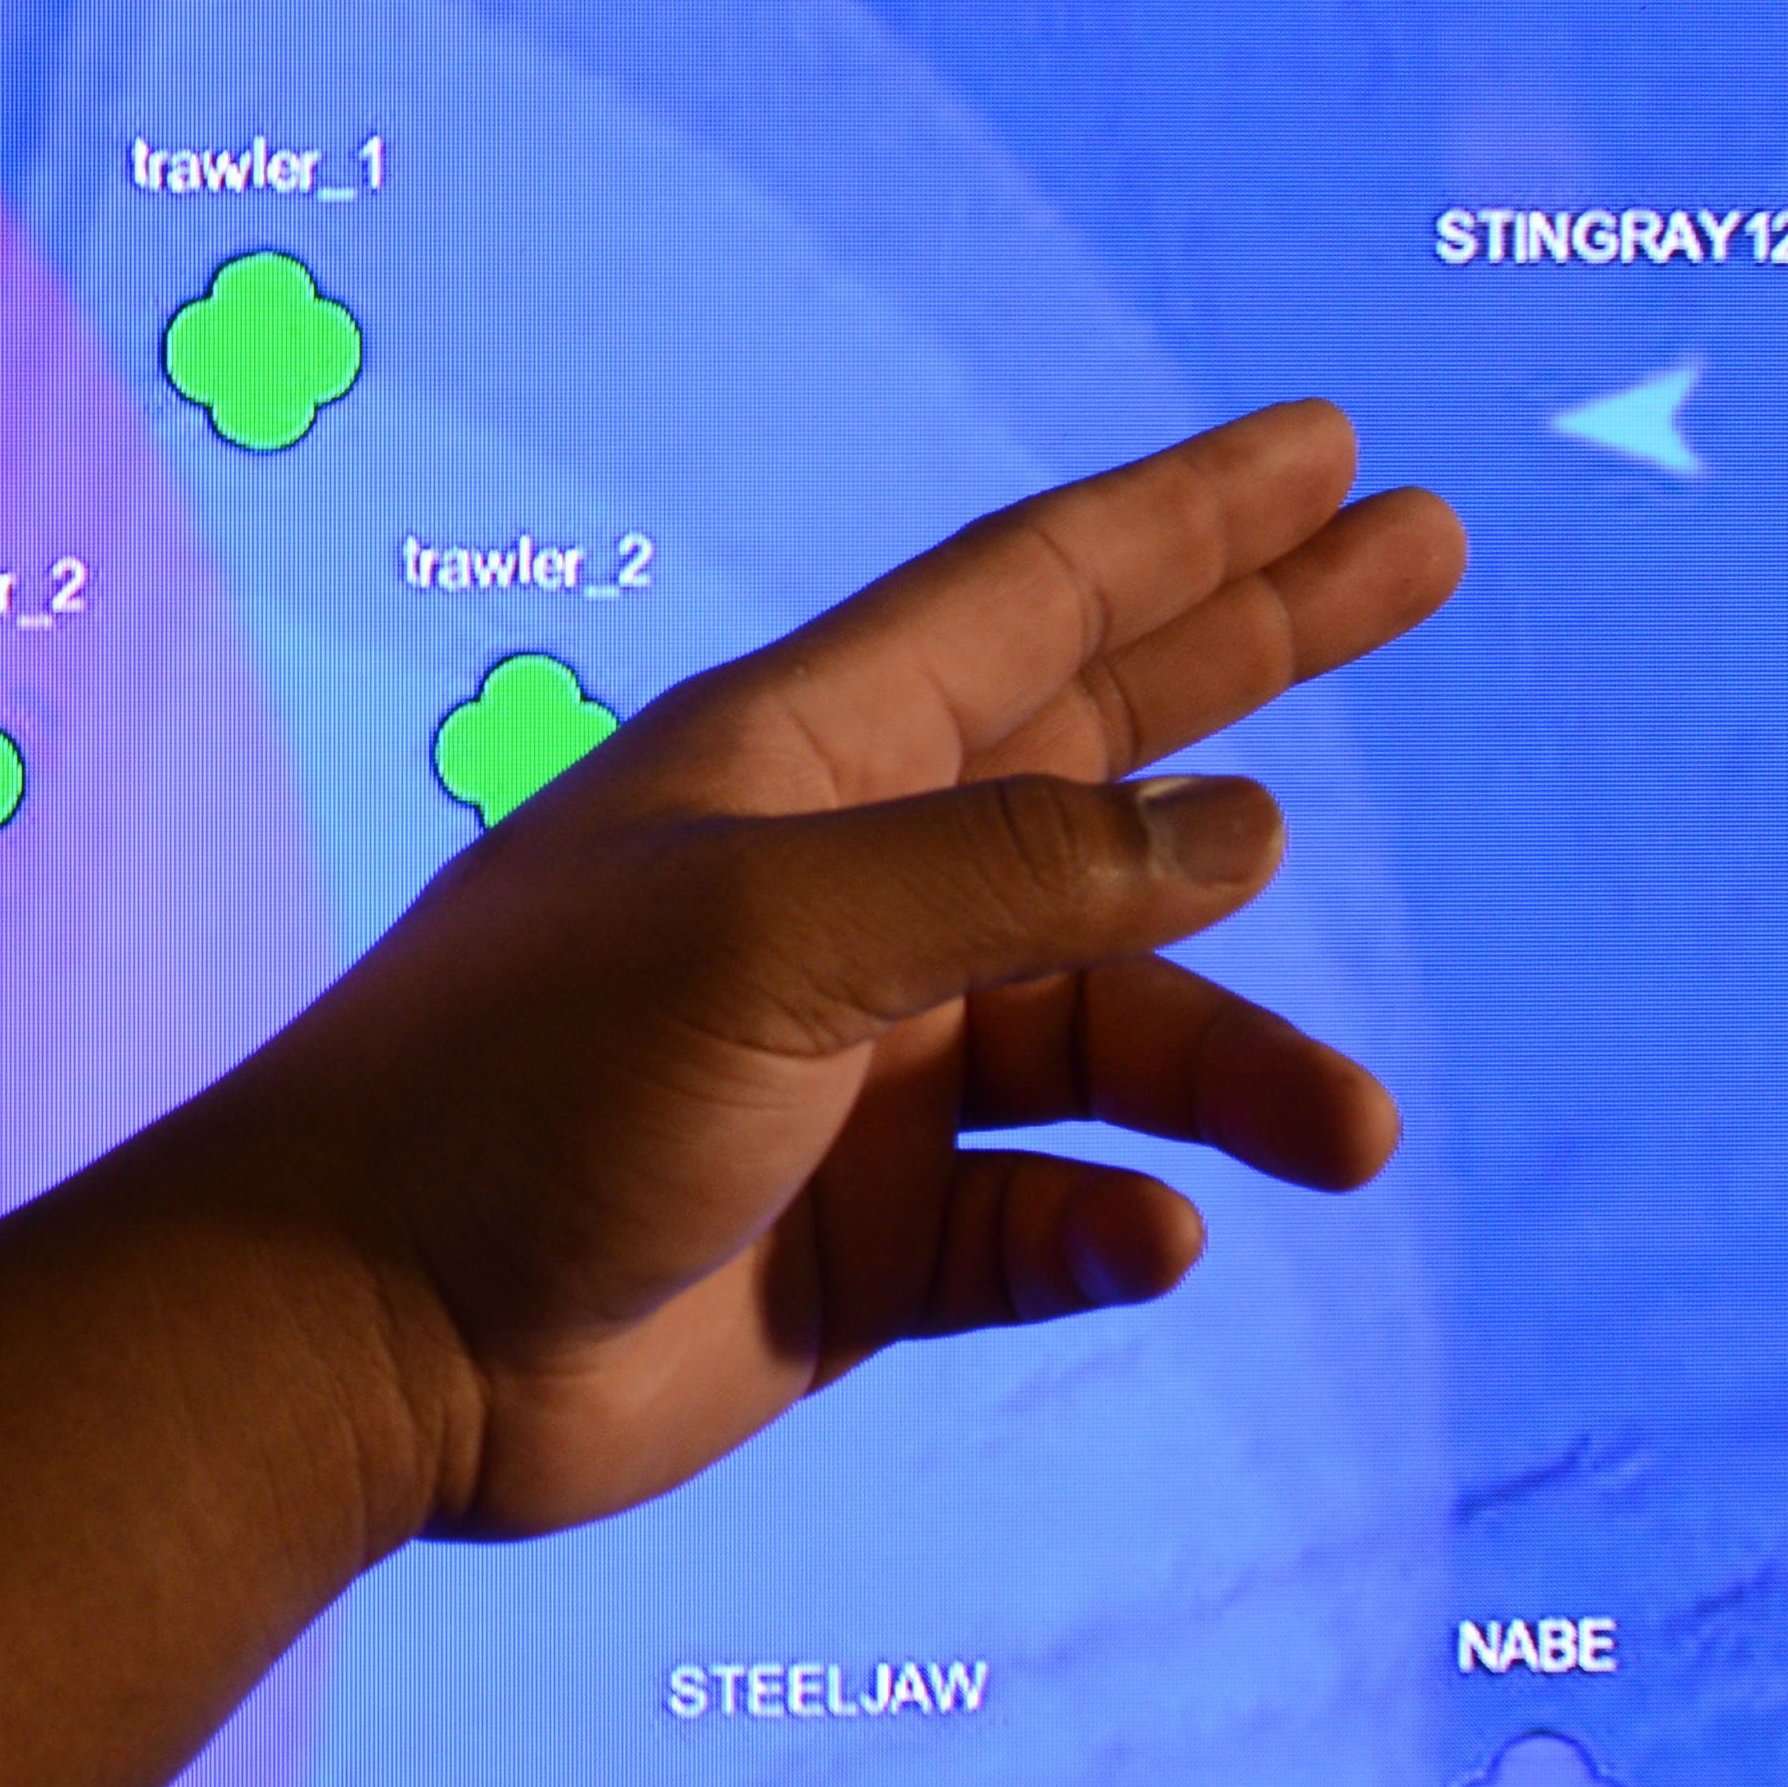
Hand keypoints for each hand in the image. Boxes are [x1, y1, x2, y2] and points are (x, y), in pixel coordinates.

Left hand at [197, 395, 1462, 1544]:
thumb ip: (1019, 873)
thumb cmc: (519, 1090)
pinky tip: (1151, 1240)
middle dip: (1265, 655)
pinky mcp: (858, 1247)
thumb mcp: (774, 938)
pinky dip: (1108, 1229)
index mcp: (796, 765)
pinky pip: (1043, 1221)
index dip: (1187, 519)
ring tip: (1348, 1131)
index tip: (1334, 443)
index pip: (1031, 597)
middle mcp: (841, 897)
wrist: (354, 1342)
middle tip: (1433, 552)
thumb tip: (1244, 834)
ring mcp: (857, 1073)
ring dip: (1236, 1071)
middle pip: (1103, 749)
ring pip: (1112, 1037)